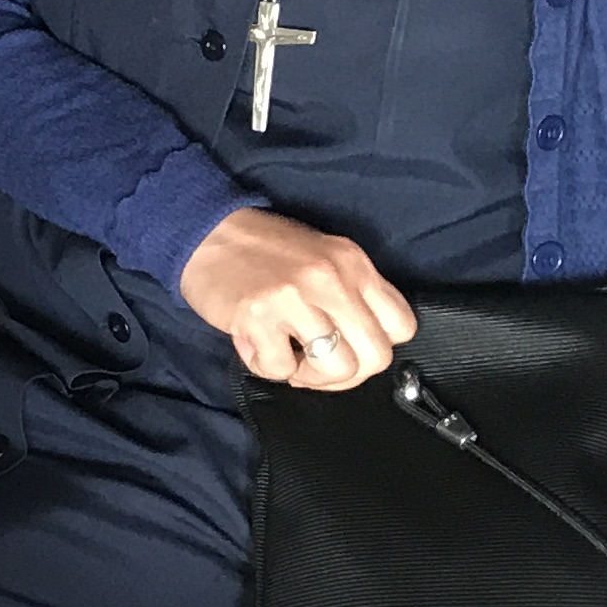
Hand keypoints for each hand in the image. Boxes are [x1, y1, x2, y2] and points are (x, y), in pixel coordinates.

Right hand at [176, 208, 414, 389]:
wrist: (204, 230)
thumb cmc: (264, 250)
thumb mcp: (323, 257)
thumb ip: (350, 293)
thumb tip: (363, 343)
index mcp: (353, 263)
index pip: (402, 326)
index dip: (375, 347)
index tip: (348, 345)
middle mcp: (331, 279)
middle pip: (375, 356)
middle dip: (346, 375)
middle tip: (315, 364)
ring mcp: (295, 297)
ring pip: (336, 369)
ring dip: (309, 376)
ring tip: (286, 356)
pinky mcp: (258, 316)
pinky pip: (281, 369)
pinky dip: (266, 365)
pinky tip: (253, 342)